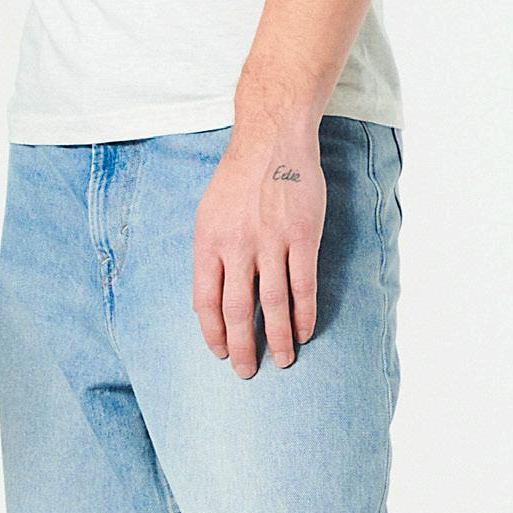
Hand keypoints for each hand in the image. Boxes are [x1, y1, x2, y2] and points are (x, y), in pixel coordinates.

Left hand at [193, 131, 323, 376]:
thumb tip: (210, 298)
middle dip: (242, 347)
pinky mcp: (302, 237)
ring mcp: (271, 242)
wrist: (271, 140)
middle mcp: (237, 246)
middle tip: (246, 371)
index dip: (212, 333)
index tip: (219, 353)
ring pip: (273, 304)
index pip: (206, 301)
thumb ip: (211, 254)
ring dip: (279, 338)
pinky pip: (303, 285)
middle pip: (238, 310)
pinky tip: (306, 331)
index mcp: (209, 242)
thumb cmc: (238, 179)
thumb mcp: (209, 214)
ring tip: (284, 360)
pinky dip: (305, 314)